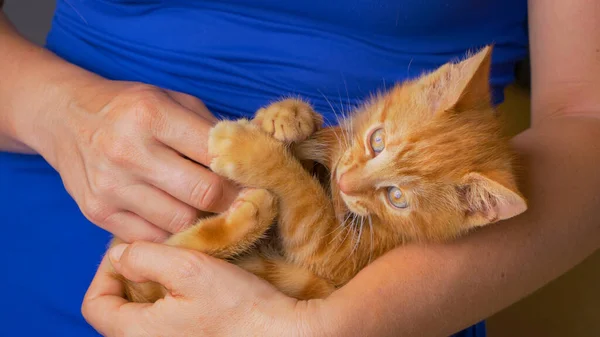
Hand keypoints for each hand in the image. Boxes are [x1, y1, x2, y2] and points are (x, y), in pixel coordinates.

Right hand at [42, 81, 237, 241]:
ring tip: (208, 209)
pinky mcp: (97, 212)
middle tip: (240, 200)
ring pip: (181, 222)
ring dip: (202, 219)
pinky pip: (152, 237)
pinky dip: (172, 231)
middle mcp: (128, 151)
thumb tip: (251, 161)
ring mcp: (110, 186)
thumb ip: (210, 129)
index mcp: (152, 114)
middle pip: (203, 194)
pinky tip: (176, 215)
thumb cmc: (130, 107)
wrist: (66, 117)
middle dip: (230, 201)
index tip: (256, 180)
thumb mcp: (172, 100)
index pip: (216, 155)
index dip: (244, 172)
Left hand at [81, 242, 327, 336]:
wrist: (279, 332)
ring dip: (152, 282)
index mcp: (137, 333)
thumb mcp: (187, 269)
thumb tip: (118, 254)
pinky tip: (193, 278)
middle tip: (155, 248)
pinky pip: (165, 316)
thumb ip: (143, 258)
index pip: (95, 303)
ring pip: (143, 310)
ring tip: (176, 260)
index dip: (104, 271)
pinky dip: (170, 294)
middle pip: (118, 307)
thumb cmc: (237, 306)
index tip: (129, 248)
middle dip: (131, 273)